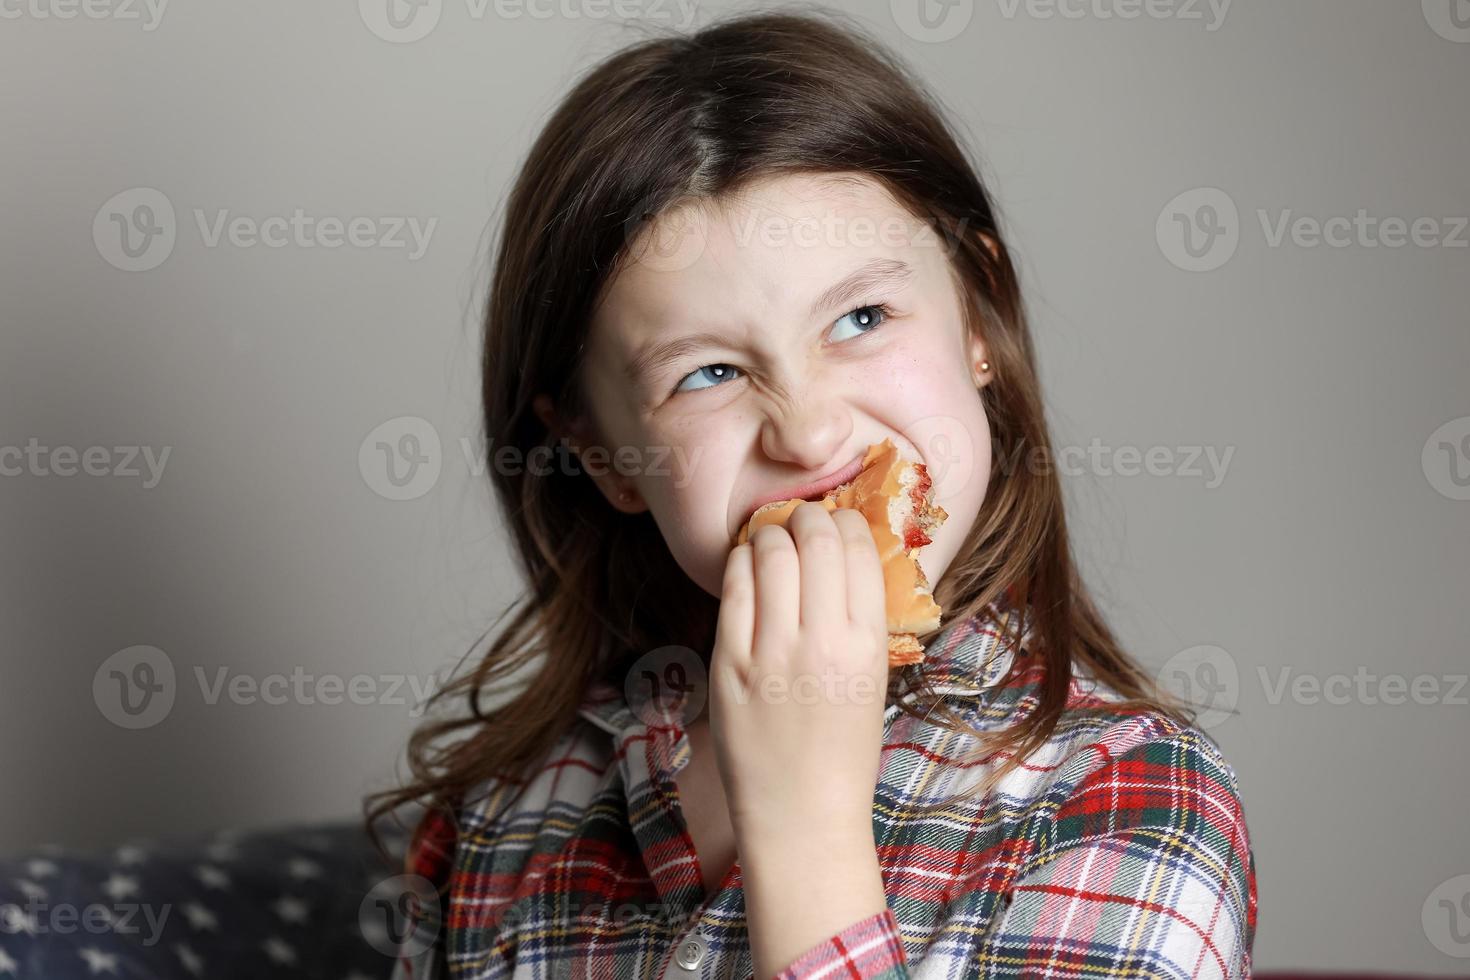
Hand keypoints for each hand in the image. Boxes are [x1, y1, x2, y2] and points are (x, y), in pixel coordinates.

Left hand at [708, 501, 889, 847]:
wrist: (802, 815)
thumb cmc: (844, 751)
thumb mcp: (873, 681)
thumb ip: (859, 622)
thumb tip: (843, 559)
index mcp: (868, 644)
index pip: (858, 550)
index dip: (846, 521)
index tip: (837, 522)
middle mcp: (822, 641)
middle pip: (814, 539)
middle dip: (808, 515)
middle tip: (802, 519)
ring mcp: (771, 651)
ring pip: (769, 553)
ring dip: (770, 533)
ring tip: (771, 538)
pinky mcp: (729, 662)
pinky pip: (732, 589)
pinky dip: (739, 562)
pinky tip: (744, 563)